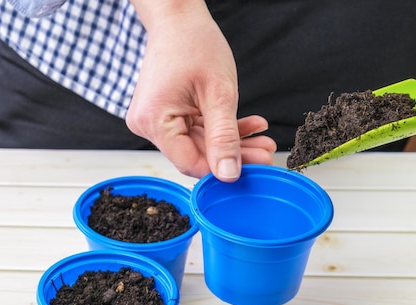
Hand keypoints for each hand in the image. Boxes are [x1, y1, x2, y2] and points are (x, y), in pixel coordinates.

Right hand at [126, 0, 275, 180]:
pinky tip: (250, 127)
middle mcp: (149, 124)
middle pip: (197, 154)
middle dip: (235, 155)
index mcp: (154, 121)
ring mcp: (157, 120)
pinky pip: (199, 130)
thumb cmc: (194, 43)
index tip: (254, 170)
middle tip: (266, 154)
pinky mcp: (168, 115)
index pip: (190, 163)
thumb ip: (225, 137)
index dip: (223, 171)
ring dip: (234, 143)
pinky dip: (223, 129)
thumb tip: (228, 174)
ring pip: (202, 144)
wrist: (179, 19)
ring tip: (264, 141)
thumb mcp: (219, 93)